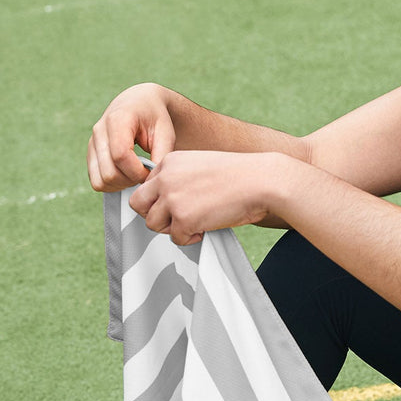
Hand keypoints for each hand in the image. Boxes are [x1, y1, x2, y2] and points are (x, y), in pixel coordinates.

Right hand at [88, 83, 176, 191]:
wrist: (140, 103)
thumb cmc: (155, 117)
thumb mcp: (165, 132)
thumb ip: (161, 154)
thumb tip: (153, 179)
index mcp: (118, 120)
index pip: (120, 155)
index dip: (138, 171)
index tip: (151, 172)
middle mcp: (99, 131)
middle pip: (109, 172)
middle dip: (131, 180)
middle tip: (146, 175)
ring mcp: (92, 143)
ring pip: (100, 181)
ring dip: (121, 185)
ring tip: (137, 175)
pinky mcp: (90, 153)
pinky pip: (96, 180)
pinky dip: (112, 185)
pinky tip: (127, 175)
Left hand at [128, 151, 282, 245]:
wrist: (262, 181)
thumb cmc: (241, 175)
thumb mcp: (202, 166)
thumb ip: (181, 179)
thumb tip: (168, 204)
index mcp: (170, 162)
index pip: (146, 186)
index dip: (160, 200)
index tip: (179, 204)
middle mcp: (165, 178)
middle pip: (138, 205)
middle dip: (155, 215)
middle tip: (177, 219)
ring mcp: (172, 199)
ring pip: (153, 224)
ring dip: (173, 228)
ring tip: (196, 223)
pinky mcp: (184, 219)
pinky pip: (176, 238)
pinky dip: (190, 238)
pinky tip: (206, 228)